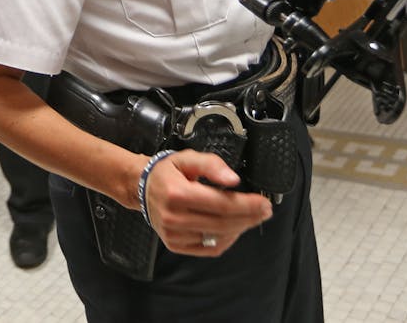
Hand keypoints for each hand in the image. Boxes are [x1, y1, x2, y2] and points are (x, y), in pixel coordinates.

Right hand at [141, 150, 271, 256]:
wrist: (142, 187)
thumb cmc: (167, 172)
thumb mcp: (188, 158)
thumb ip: (212, 165)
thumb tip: (233, 179)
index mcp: (177, 194)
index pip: (221, 205)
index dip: (247, 205)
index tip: (264, 203)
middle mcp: (173, 217)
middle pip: (223, 223)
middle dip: (249, 217)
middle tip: (264, 211)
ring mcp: (174, 234)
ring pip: (218, 237)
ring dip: (240, 228)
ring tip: (250, 217)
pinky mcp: (176, 244)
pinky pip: (210, 248)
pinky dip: (226, 239)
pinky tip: (233, 228)